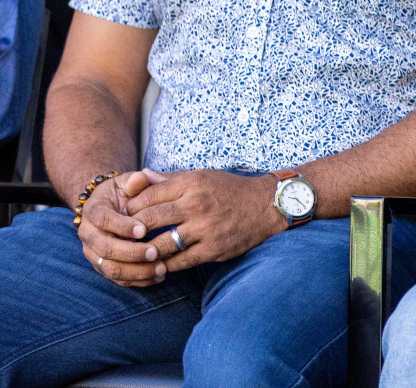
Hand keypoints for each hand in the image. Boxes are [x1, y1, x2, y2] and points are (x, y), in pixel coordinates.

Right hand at [77, 169, 165, 286]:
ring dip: (136, 271)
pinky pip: (118, 279)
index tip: (143, 230)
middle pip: (105, 248)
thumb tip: (142, 177)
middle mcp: (89, 234)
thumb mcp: (128, 182)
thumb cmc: (124, 193)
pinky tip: (159, 276)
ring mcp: (94, 253)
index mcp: (94, 211)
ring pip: (110, 268)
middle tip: (156, 252)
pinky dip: (138, 280)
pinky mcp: (103, 266)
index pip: (103, 220)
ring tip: (162, 269)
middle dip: (131, 253)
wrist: (110, 206)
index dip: (122, 226)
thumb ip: (135, 180)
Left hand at [123, 169, 285, 271]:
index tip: (121, 216)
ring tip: (134, 255)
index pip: (147, 196)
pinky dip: (164, 266)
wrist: (266, 206)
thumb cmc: (229, 190)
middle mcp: (196, 205)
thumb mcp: (201, 176)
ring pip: (160, 245)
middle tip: (120, 239)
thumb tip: (138, 177)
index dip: (129, 208)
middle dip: (130, 231)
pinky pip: (179, 262)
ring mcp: (205, 228)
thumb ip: (169, 179)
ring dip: (143, 253)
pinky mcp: (213, 249)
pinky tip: (156, 265)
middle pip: (148, 220)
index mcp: (191, 184)